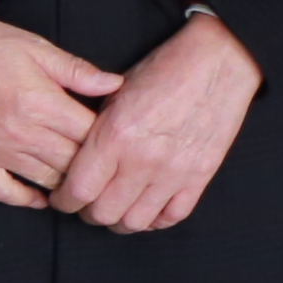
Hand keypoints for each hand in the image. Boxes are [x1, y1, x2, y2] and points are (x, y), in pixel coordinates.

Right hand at [0, 11, 118, 207]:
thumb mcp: (37, 48)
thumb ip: (78, 71)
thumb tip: (116, 84)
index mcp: (41, 103)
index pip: (89, 134)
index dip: (108, 137)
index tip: (116, 135)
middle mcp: (20, 133)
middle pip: (72, 162)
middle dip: (93, 163)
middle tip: (106, 162)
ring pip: (45, 180)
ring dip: (67, 182)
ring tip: (84, 180)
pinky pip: (4, 192)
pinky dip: (27, 200)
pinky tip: (43, 198)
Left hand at [52, 9, 261, 233]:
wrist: (219, 60)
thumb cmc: (165, 69)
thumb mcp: (116, 92)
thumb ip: (95, 132)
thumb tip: (76, 162)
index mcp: (115, 135)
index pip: (78, 191)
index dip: (64, 201)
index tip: (64, 197)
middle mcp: (143, 159)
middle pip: (103, 213)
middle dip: (89, 213)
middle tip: (88, 203)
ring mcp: (174, 170)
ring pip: (135, 222)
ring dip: (121, 220)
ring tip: (118, 208)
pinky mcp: (200, 175)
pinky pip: (173, 216)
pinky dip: (156, 219)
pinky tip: (148, 207)